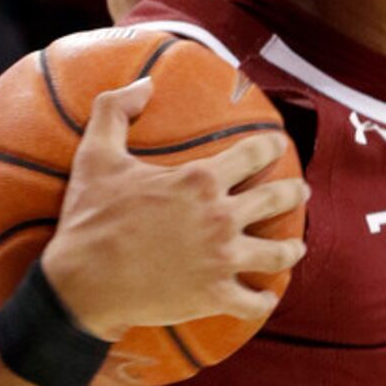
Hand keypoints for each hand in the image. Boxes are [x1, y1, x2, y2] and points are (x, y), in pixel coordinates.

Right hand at [40, 77, 308, 341]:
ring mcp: (222, 258)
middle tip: (302, 192)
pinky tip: (267, 298)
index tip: (279, 145)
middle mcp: (220, 217)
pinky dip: (264, 301)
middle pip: (277, 200)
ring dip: (291, 249)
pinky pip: (254, 301)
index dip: (271, 146)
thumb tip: (144, 83)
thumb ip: (115, 109)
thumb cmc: (89, 218)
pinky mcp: (216, 295)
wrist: (82, 282)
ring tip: (296, 246)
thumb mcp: (95, 155)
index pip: (253, 154)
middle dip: (294, 193)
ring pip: (277, 253)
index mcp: (199, 180)